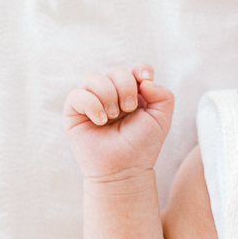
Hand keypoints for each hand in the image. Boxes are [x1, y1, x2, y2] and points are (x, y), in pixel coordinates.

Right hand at [63, 63, 173, 184]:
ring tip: (114, 116)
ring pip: (94, 78)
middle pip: (116, 71)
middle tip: (130, 108)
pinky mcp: (74, 113)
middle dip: (126, 87)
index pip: (134, 69)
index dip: (141, 69)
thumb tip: (144, 81)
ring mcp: (92, 102)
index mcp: (133, 94)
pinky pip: (77, 95)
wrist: (124, 169)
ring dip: (108, 94)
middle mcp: (112, 95)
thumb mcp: (162, 119)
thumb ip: (163, 94)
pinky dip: (91, 104)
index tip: (145, 81)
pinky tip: (101, 121)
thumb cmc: (142, 146)